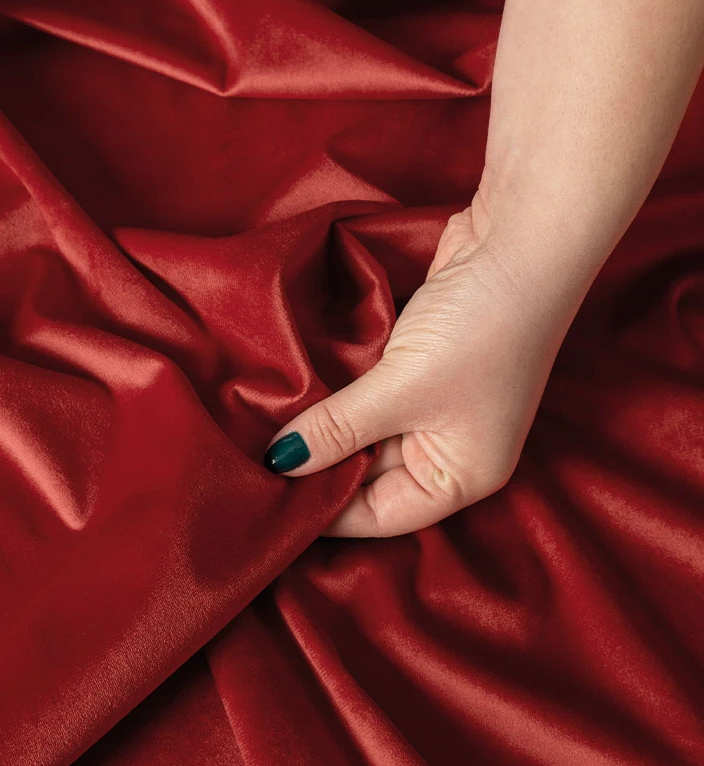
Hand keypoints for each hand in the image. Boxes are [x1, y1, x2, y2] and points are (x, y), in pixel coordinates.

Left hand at [263, 193, 584, 537]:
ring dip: (320, 430)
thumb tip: (282, 463)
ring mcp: (432, 408)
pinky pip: (365, 398)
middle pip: (367, 478)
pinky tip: (290, 397)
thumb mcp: (401, 390)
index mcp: (459, 477)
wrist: (519, 239)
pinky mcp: (415, 370)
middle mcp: (447, 451)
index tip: (269, 504)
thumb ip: (337, 429)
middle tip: (254, 468)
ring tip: (261, 436)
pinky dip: (334, 397)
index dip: (325, 513)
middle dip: (317, 469)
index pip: (380, 516)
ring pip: (361, 435)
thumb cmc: (479, 328)